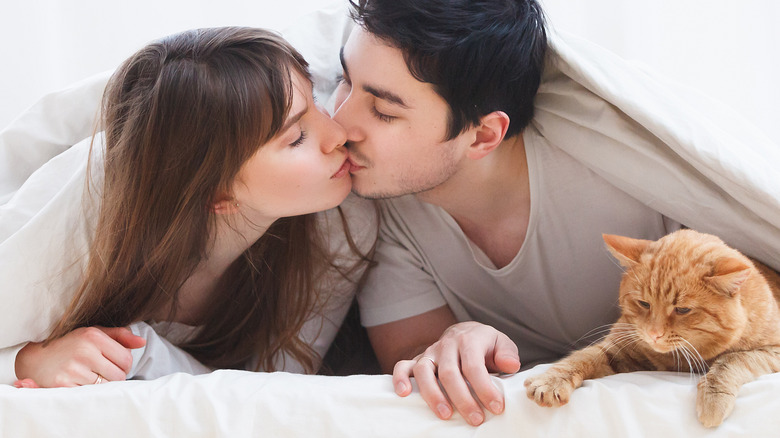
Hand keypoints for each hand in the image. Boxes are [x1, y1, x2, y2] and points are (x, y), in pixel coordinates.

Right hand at [15, 326, 145, 387]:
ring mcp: (73, 370)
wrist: (36, 359)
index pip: (126, 359)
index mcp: (93, 336)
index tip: (114, 363)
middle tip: (102, 371)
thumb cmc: (72, 344)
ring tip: (90, 375)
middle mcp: (83, 351)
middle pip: (119, 376)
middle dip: (114, 375)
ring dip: (102, 384)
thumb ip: (120, 335)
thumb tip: (142, 342)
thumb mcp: (95, 332)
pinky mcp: (63, 385)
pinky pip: (90, 394)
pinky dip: (89, 391)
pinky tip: (80, 382)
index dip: (124, 364)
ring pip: (105, 387)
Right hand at [392, 322, 520, 425]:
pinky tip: (404, 394)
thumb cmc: (485, 345)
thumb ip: (507, 354)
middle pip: (449, 373)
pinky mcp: (417, 360)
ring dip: (433, 395)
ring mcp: (430, 352)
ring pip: (424, 371)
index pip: (474, 366)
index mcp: (469, 340)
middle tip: (475, 419)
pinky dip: (400, 379)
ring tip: (445, 415)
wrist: (465, 333)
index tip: (496, 407)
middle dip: (462, 399)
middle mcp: (447, 345)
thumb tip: (510, 365)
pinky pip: (402, 366)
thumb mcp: (501, 344)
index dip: (484, 388)